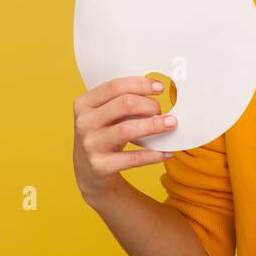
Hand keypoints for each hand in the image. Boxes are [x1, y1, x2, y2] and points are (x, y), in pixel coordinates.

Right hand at [73, 76, 176, 205]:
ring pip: (127, 129)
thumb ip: (122, 101)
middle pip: (124, 104)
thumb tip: (156, 90)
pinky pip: (132, 158)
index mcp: (84, 104)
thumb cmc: (104, 135)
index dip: (140, 84)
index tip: (160, 87)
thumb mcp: (105, 115)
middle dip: (149, 105)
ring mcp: (90, 145)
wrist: (89, 171)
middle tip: (162, 110)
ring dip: (154, 125)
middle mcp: (84, 123)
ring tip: (171, 124)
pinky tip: (167, 152)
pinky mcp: (100, 166)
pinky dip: (153, 154)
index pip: (114, 87)